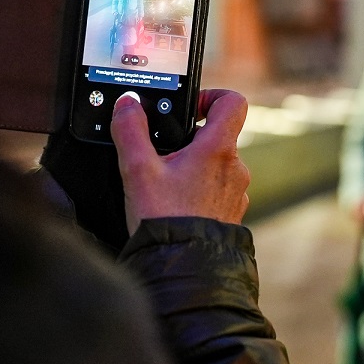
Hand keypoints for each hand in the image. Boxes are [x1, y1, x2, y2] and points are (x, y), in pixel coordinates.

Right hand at [111, 89, 250, 233]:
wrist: (184, 267)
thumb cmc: (165, 219)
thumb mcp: (137, 170)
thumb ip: (130, 130)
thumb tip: (127, 104)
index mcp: (218, 149)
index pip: (233, 102)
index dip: (211, 96)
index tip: (189, 108)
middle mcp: (235, 168)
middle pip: (218, 136)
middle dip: (190, 140)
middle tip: (162, 154)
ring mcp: (236, 192)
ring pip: (217, 165)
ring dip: (194, 168)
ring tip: (165, 185)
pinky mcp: (232, 213)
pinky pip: (218, 191)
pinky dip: (200, 191)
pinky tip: (176, 205)